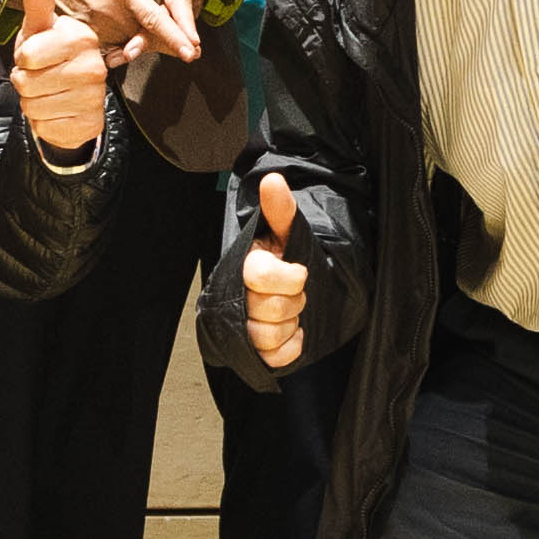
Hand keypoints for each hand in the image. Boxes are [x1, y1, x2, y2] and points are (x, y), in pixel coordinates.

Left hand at [9, 2, 107, 155]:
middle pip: (27, 83)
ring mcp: (95, 99)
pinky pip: (45, 128)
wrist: (69, 93)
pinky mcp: (91, 125)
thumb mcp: (40, 27)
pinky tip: (56, 111)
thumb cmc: (50, 54)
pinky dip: (43, 123)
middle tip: (39, 76)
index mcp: (82, 39)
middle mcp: (94, 68)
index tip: (34, 56)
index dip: (22, 58)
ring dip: (32, 103)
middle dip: (24, 82)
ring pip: (33, 108)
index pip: (27, 56)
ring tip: (46, 92)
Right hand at [23, 0, 202, 65]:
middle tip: (188, 53)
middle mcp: (108, 12)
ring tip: (150, 44)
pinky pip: (106, 54)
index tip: (192, 51)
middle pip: (144, 36)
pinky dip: (118, 53)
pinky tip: (124, 47)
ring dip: (140, 48)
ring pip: (127, 46)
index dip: (174, 36)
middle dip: (164, 44)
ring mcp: (94, 28)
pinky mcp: (81, 40)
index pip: (154, 18)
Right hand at [238, 172, 307, 372]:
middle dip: (294, 301)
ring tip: (295, 311)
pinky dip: (290, 347)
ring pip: (267, 335)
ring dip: (291, 324)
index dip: (288, 276)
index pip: (258, 276)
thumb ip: (282, 210)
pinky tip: (295, 332)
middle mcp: (238, 298)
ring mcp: (245, 327)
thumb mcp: (287, 234)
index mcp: (244, 267)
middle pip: (268, 309)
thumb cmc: (288, 259)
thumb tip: (273, 180)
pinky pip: (273, 358)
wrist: (295, 290)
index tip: (300, 271)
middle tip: (298, 292)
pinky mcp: (257, 352)